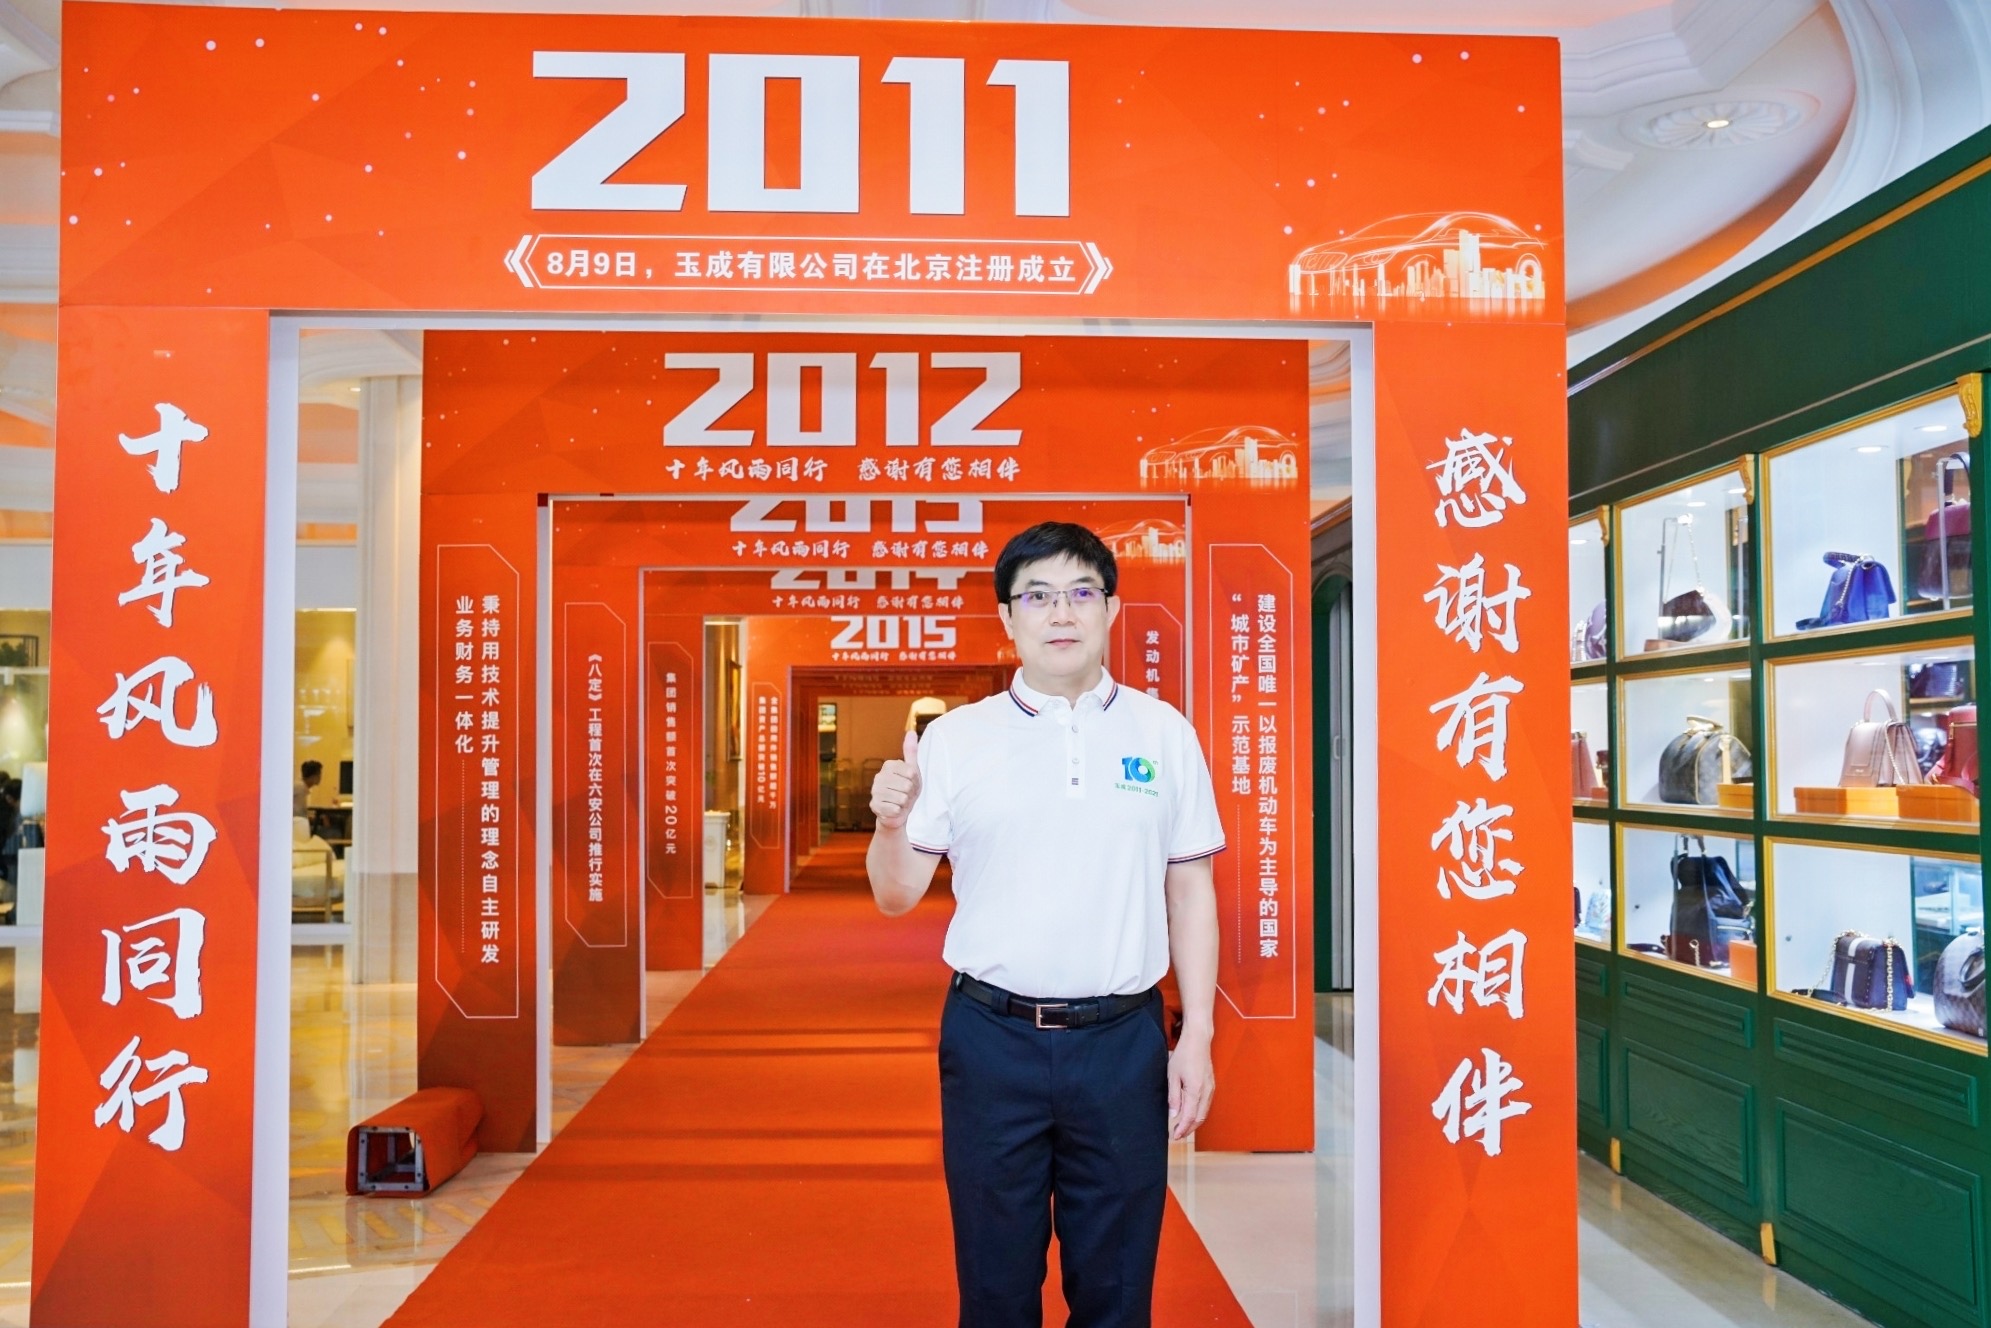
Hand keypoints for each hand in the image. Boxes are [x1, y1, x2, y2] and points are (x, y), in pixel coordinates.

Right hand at [870, 730, 922, 829]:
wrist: (899, 811)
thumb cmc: (907, 789)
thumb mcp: (912, 770)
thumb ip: (911, 752)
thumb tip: (911, 731)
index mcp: (888, 766)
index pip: (911, 772)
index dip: (915, 781)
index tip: (910, 783)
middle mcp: (879, 777)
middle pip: (906, 785)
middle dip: (910, 793)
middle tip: (905, 794)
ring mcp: (875, 791)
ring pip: (901, 798)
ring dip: (904, 803)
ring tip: (900, 801)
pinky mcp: (874, 806)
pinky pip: (895, 809)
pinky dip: (898, 811)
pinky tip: (894, 809)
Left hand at [1167, 1026, 1213, 1141]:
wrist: (1198, 1040)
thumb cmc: (1184, 1055)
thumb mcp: (1173, 1075)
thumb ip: (1174, 1096)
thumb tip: (1174, 1114)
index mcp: (1195, 1091)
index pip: (1189, 1117)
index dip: (1182, 1129)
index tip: (1174, 1136)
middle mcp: (1206, 1092)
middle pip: (1199, 1118)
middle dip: (1188, 1129)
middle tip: (1177, 1135)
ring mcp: (1211, 1089)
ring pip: (1204, 1113)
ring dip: (1194, 1123)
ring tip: (1183, 1128)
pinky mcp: (1211, 1085)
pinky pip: (1206, 1105)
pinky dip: (1199, 1114)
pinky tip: (1191, 1115)